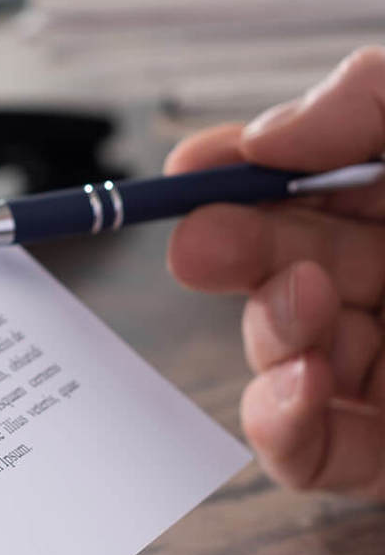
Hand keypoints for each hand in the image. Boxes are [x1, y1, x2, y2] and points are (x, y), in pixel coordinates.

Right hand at [167, 47, 384, 499]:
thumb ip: (369, 101)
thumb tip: (261, 140)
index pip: (307, 184)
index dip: (236, 176)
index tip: (187, 171)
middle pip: (281, 264)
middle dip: (232, 251)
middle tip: (200, 245)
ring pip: (284, 353)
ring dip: (268, 330)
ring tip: (302, 302)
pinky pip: (317, 453)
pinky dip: (282, 426)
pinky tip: (296, 385)